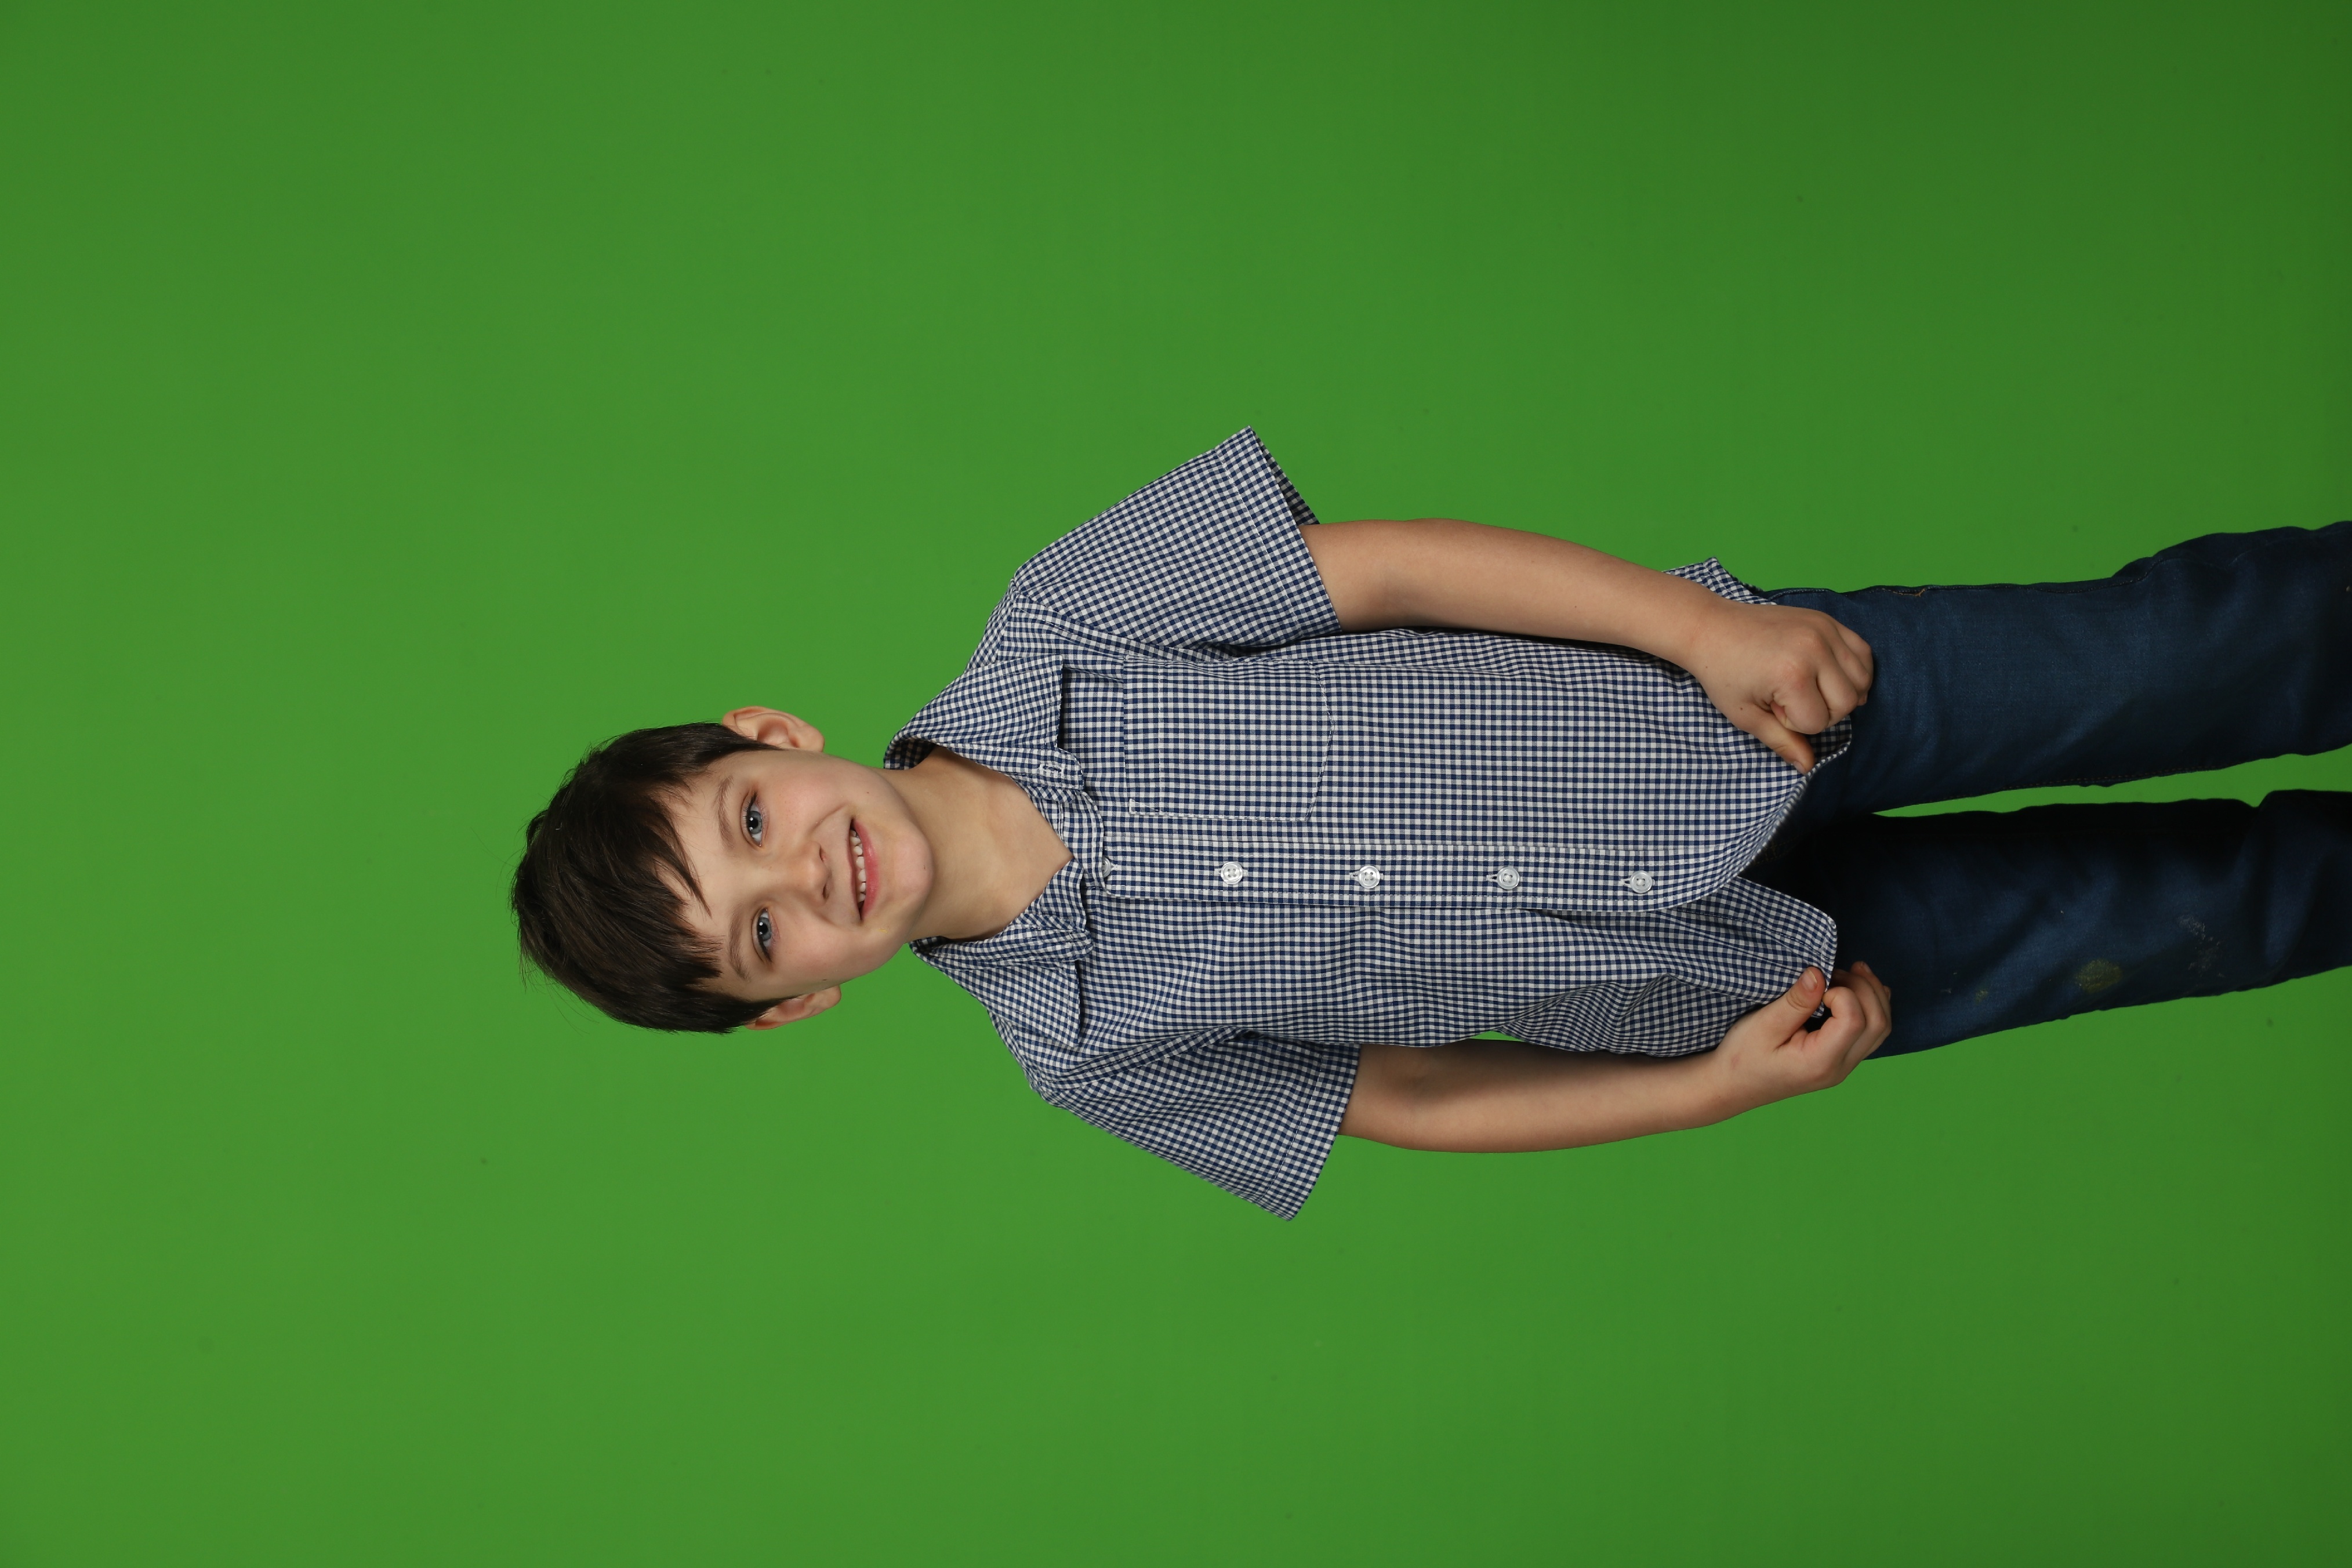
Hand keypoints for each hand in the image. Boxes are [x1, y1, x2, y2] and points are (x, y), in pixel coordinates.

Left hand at [1679, 600, 1874, 771]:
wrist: (1711, 628)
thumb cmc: (1723, 673)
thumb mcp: (1745, 715)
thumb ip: (1781, 741)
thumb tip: (1808, 767)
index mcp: (1792, 674)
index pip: (1819, 722)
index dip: (1794, 723)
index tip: (1770, 705)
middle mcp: (1815, 649)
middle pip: (1848, 702)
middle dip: (1822, 711)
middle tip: (1788, 698)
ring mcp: (1824, 630)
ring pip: (1862, 679)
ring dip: (1841, 692)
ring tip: (1809, 686)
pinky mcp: (1827, 620)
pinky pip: (1863, 652)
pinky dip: (1854, 669)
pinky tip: (1830, 674)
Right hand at [1707, 963, 1892, 1112]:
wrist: (1733, 1086)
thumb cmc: (1743, 1057)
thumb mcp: (1763, 1025)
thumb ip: (1796, 1001)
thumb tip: (1819, 973)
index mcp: (1820, 1062)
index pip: (1855, 1020)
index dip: (1842, 992)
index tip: (1816, 984)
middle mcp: (1840, 1068)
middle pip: (1878, 1023)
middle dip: (1864, 988)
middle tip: (1836, 970)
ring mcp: (1844, 1066)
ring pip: (1881, 1028)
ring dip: (1872, 995)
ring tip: (1852, 973)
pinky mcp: (1841, 1060)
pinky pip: (1871, 1033)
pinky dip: (1871, 1007)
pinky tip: (1857, 991)